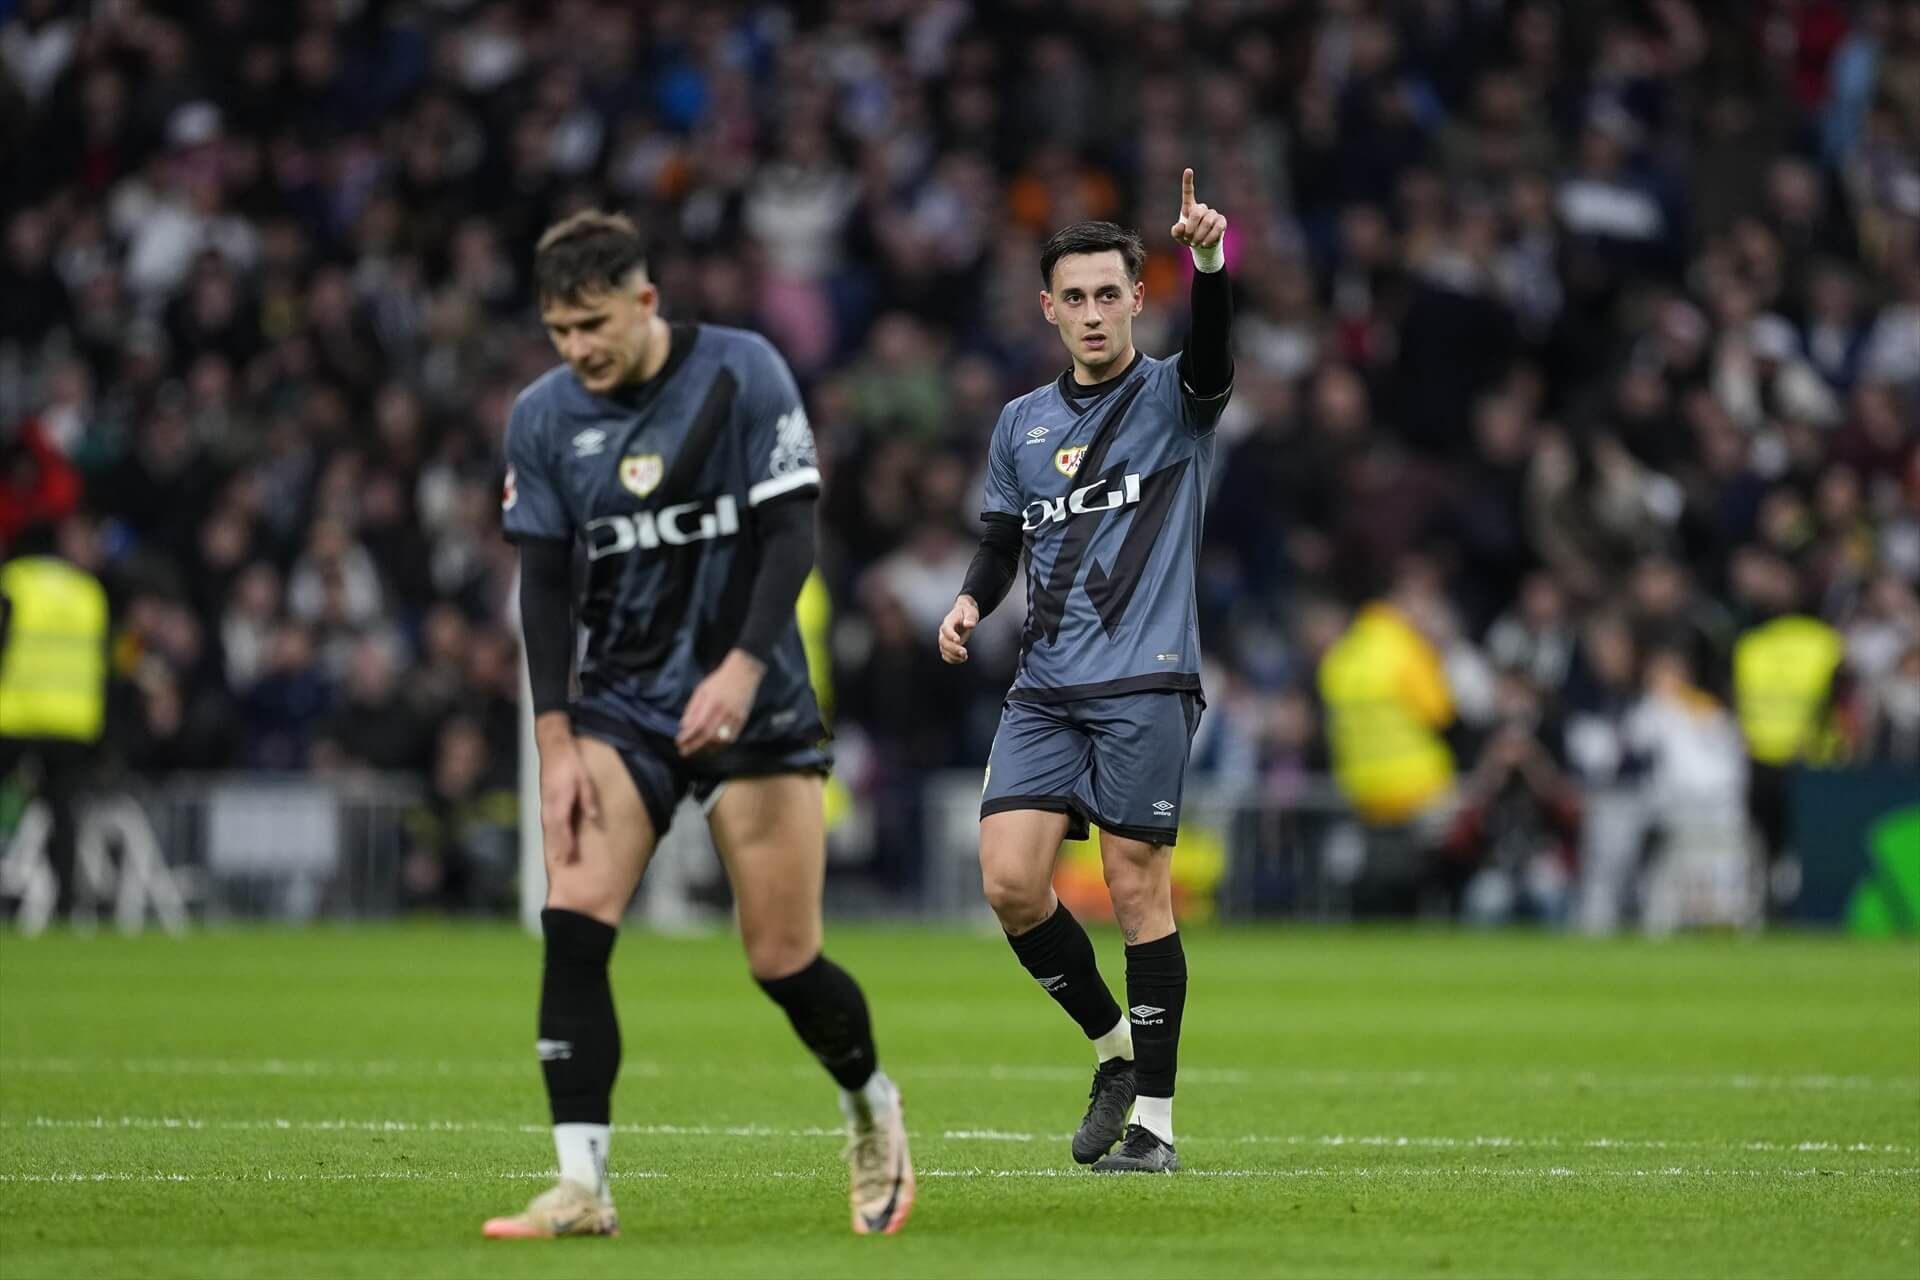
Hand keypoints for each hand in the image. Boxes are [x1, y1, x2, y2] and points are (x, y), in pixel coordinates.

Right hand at [537, 730, 601, 866]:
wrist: (555, 751)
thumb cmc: (572, 766)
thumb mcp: (585, 782)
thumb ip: (589, 802)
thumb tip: (595, 819)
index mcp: (561, 802)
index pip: (563, 829)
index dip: (566, 845)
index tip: (570, 858)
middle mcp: (550, 807)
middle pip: (554, 833)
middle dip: (559, 850)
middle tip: (564, 866)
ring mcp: (546, 805)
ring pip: (549, 830)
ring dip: (554, 845)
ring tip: (559, 860)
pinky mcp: (546, 803)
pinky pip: (548, 824)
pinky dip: (552, 835)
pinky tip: (556, 842)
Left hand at [677, 649, 763, 754]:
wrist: (743, 673)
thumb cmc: (719, 681)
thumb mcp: (701, 690)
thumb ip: (692, 708)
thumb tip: (684, 726)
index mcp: (712, 702)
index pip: (697, 725)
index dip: (687, 736)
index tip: (679, 742)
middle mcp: (724, 711)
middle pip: (707, 735)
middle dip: (694, 746)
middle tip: (684, 752)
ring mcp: (735, 716)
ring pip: (720, 739)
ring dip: (706, 748)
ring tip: (696, 750)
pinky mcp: (742, 719)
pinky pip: (731, 738)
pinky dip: (720, 745)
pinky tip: (711, 747)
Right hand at [938, 594, 979, 663]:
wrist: (963, 615)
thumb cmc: (966, 612)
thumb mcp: (970, 612)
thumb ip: (970, 618)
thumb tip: (968, 624)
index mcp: (949, 621)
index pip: (946, 628)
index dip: (950, 635)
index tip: (958, 640)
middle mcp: (944, 631)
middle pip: (943, 641)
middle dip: (953, 648)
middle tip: (964, 653)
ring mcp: (945, 639)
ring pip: (943, 650)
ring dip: (953, 656)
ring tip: (965, 657)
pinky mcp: (947, 646)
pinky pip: (946, 655)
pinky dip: (953, 660)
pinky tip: (962, 659)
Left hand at [1170, 168, 1226, 249]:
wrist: (1202, 246)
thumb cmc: (1189, 237)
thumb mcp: (1179, 236)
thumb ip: (1176, 232)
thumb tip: (1180, 227)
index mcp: (1189, 208)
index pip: (1188, 192)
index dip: (1188, 181)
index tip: (1188, 170)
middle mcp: (1202, 208)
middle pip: (1196, 214)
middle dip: (1190, 229)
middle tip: (1188, 239)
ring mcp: (1213, 214)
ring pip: (1207, 222)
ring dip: (1199, 236)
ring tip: (1195, 243)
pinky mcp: (1222, 221)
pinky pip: (1217, 228)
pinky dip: (1209, 238)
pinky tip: (1205, 244)